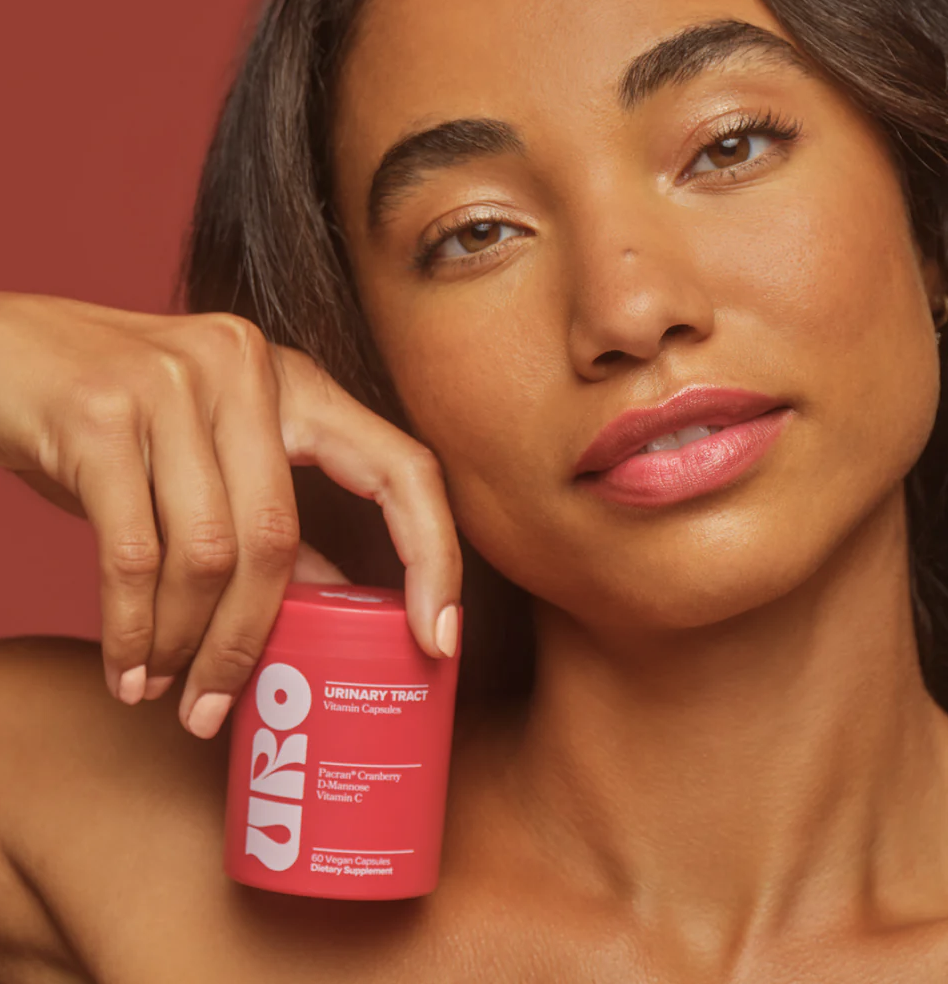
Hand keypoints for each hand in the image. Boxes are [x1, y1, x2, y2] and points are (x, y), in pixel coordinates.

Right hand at [0, 293, 461, 737]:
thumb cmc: (115, 417)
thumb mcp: (208, 452)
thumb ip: (270, 514)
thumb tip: (339, 603)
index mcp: (292, 380)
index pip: (402, 467)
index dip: (435, 555)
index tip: (437, 641)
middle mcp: (244, 368)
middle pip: (280, 536)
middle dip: (251, 641)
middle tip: (222, 709)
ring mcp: (172, 383)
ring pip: (208, 554)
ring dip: (186, 644)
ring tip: (166, 689)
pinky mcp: (99, 412)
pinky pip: (135, 556)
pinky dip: (134, 630)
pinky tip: (129, 671)